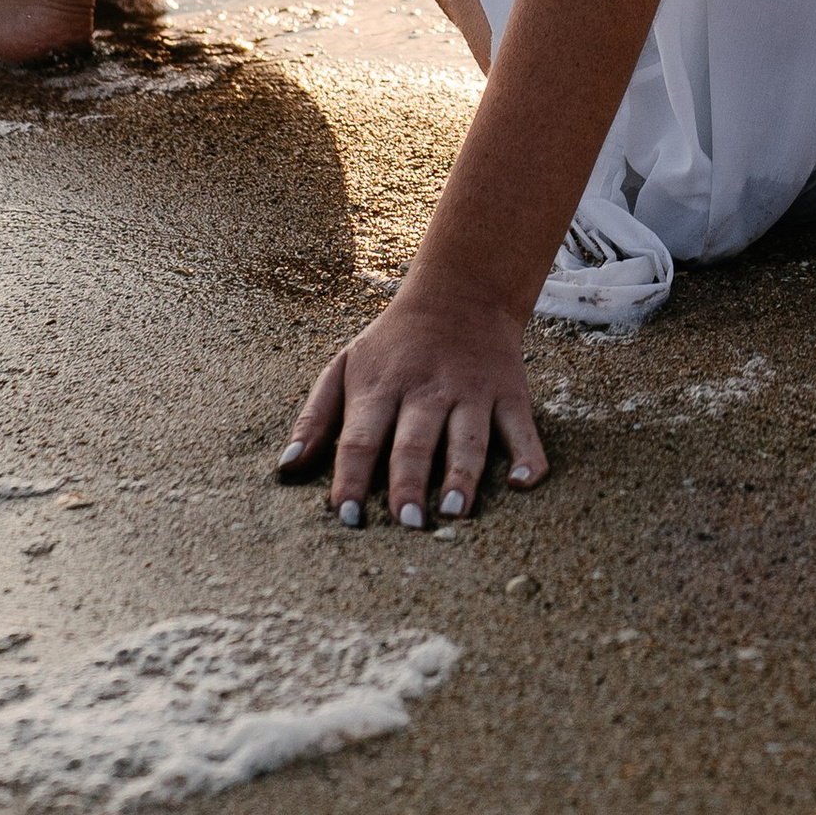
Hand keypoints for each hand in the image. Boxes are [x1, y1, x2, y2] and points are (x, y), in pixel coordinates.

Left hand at [276, 280, 548, 528]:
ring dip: (461, 475)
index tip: (346, 517)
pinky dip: (528, 456)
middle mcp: (426, 390)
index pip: (360, 438)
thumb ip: (315, 418)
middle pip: (414, 441)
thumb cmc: (392, 345)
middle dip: (409, 483)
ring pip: (468, 438)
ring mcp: (471, 391)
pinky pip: (522, 427)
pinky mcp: (510, 393)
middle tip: (406, 523)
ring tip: (453, 512)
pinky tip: (524, 483)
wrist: (460, 291)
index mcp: (380, 387)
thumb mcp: (345, 366)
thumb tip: (287, 469)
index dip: (351, 478)